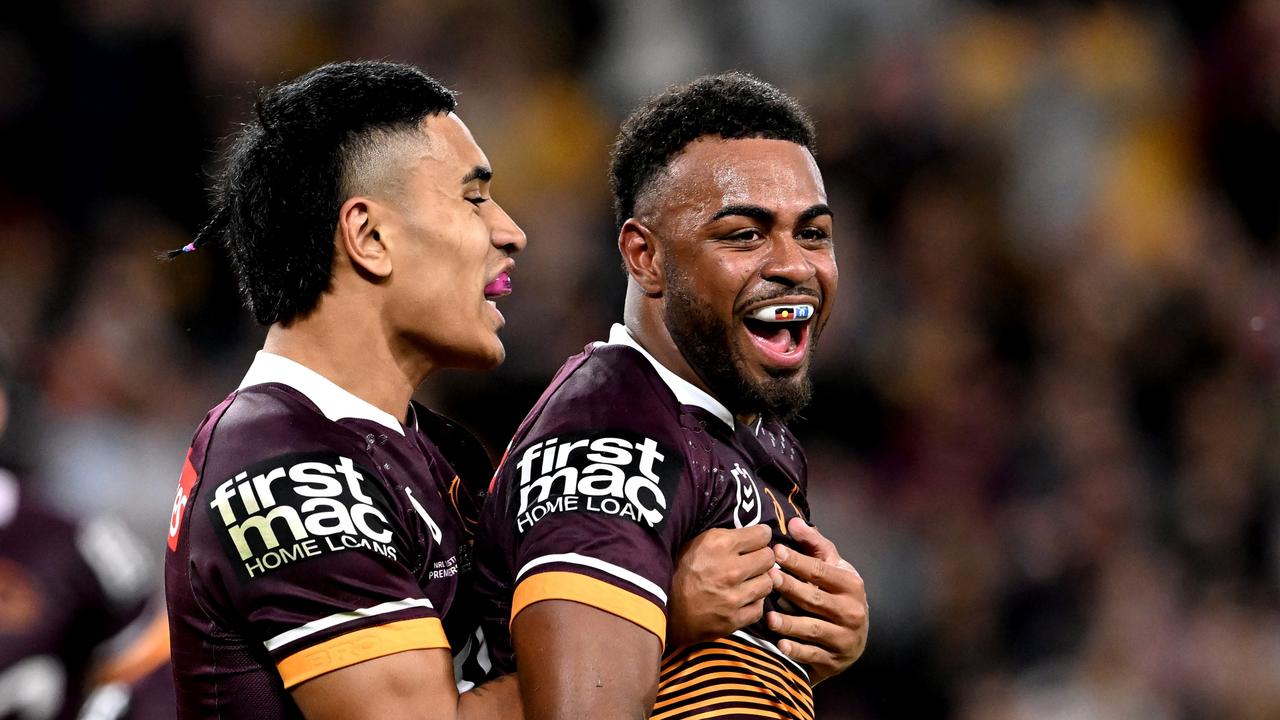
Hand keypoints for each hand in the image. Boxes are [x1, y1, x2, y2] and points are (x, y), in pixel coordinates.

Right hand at [667, 524, 777, 647]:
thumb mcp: (694, 543)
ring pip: (768, 583)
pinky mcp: (733, 620)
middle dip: (762, 558)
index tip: (757, 541)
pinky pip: (759, 608)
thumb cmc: (675, 572)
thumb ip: (722, 537)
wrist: (658, 609)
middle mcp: (730, 569)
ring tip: (747, 582)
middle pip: (768, 558)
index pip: (762, 535)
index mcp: (719, 544)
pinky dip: (753, 604)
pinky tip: (742, 600)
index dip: (761, 537)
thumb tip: (747, 532)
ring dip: (759, 582)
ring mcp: (733, 596)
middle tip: (753, 562)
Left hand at [767, 517, 867, 685]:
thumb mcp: (832, 568)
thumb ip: (814, 544)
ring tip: (769, 616)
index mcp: (851, 585)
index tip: (775, 552)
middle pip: (815, 599)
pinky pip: (813, 654)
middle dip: (791, 588)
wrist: (852, 639)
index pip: (820, 571)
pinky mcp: (834, 660)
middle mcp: (852, 611)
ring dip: (790, 623)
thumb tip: (793, 522)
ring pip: (813, 628)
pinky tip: (780, 645)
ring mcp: (844, 638)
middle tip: (768, 579)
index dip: (798, 561)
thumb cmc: (836, 595)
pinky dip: (796, 650)